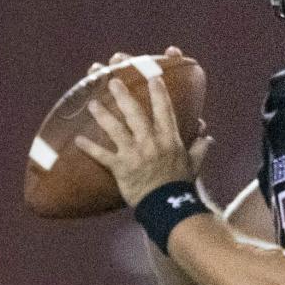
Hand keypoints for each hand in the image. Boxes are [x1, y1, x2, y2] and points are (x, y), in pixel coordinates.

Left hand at [76, 68, 211, 207]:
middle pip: (134, 113)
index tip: (153, 77)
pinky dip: (90, 148)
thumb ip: (199, 149)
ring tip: (92, 103)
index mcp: (168, 139)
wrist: (168, 207)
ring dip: (102, 115)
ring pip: (115, 129)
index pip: (164, 110)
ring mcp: (134, 154)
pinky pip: (102, 155)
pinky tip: (77, 140)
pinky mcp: (121, 168)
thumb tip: (207, 138)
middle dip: (123, 95)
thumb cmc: (180, 185)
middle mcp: (150, 142)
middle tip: (112, 81)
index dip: (158, 92)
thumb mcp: (194, 165)